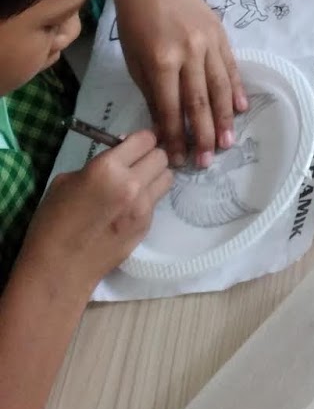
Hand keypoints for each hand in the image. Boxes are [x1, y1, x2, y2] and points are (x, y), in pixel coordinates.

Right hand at [21, 132, 170, 288]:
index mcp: (108, 168)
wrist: (58, 270)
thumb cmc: (52, 222)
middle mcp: (132, 183)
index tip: (130, 147)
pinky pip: (156, 201)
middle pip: (161, 155)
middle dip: (149, 156)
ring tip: (136, 185)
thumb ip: (98, 164)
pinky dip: (147, 199)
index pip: (145, 138)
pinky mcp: (147, 226)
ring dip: (154, 177)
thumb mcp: (67, 180)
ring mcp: (143, 207)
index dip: (139, 141)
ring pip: (166, 177)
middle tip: (134, 165)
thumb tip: (118, 156)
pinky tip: (128, 209)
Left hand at [115, 0, 246, 167]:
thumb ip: (152, 93)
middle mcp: (188, 53)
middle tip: (207, 161)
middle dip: (202, 134)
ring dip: (224, 118)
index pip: (170, 107)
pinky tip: (241, 108)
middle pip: (198, 101)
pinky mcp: (220, 34)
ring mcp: (208, 42)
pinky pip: (231, 65)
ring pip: (219, 86)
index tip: (179, 160)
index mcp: (161, 61)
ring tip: (228, 143)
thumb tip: (165, 127)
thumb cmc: (137, 23)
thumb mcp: (135, 62)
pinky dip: (236, 88)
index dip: (175, 136)